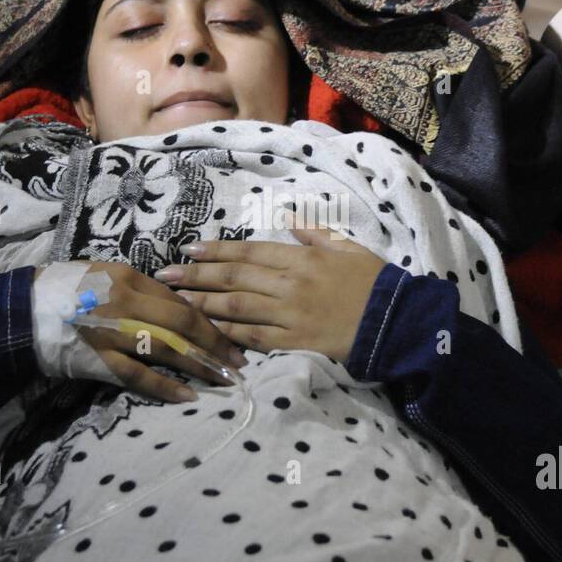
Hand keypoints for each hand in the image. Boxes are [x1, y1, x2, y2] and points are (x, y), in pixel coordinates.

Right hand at [35, 261, 245, 403]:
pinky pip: (138, 376)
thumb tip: (173, 303)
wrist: (19, 311)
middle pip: (182, 323)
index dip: (209, 320)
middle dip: (216, 344)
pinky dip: (164, 387)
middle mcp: (124, 302)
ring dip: (200, 366)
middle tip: (238, 362)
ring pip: (167, 349)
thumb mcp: (103, 276)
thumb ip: (137, 289)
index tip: (231, 335)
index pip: (179, 300)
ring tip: (223, 380)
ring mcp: (112, 332)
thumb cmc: (63, 289)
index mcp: (128, 277)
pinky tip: (188, 396)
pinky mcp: (99, 359)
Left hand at [153, 222, 387, 362]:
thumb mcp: (347, 246)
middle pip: (233, 277)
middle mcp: (289, 284)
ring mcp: (289, 315)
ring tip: (177, 300)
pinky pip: (254, 337)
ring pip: (236, 306)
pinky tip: (208, 329)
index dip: (215, 250)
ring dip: (203, 302)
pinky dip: (228, 332)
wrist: (395, 322)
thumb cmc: (373, 282)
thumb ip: (315, 233)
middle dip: (196, 275)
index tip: (189, 249)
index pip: (248, 251)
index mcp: (301, 257)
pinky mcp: (294, 343)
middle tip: (165, 275)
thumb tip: (288, 218)